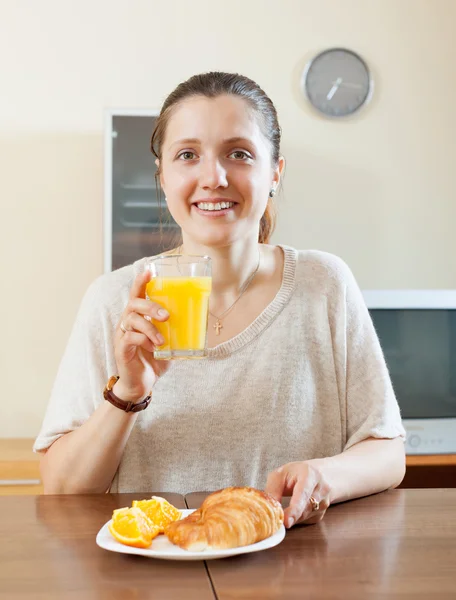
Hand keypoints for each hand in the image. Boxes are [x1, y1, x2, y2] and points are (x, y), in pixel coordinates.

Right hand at [113, 270, 170, 401]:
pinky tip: (152, 348)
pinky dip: (143, 340)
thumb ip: (176, 330)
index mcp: (138, 317)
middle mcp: (127, 322)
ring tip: (161, 340)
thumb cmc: (154, 360)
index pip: (137, 295)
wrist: (141, 385)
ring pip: (131, 320)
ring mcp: (122, 335)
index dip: (140, 282)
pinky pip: (130, 338)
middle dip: (151, 306)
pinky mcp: (121, 349)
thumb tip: (199, 320)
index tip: (148, 271)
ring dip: (150, 327)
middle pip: (134, 304)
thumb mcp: (168, 341)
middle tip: (166, 316)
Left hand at [265, 461, 330, 527]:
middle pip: (303, 509)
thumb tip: (268, 508)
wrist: (322, 473)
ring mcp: (325, 502)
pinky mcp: (322, 514)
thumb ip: (274, 489)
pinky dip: (296, 518)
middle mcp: (322, 489)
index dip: (294, 510)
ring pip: (304, 517)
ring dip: (292, 516)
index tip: (285, 522)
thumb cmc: (297, 472)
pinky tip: (294, 508)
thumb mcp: (281, 473)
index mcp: (311, 474)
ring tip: (285, 505)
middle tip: (275, 517)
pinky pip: (305, 521)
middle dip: (288, 515)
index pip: (303, 495)